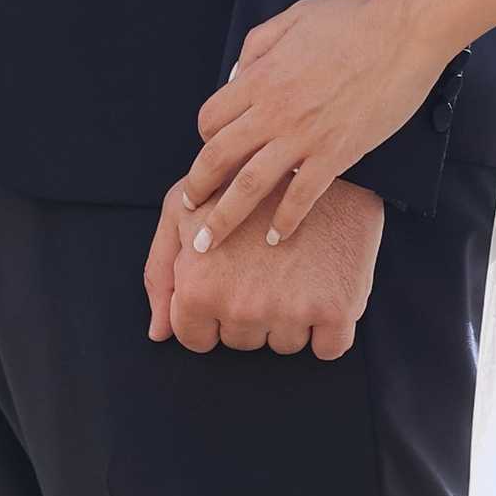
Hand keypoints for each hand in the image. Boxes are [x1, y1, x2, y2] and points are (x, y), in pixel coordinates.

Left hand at [143, 175, 383, 357]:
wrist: (320, 145)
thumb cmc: (241, 182)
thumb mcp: (183, 210)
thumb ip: (160, 270)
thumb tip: (158, 332)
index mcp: (199, 286)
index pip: (195, 337)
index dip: (210, 310)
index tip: (229, 281)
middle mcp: (241, 306)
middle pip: (241, 342)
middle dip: (250, 309)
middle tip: (266, 265)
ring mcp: (291, 311)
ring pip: (285, 346)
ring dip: (290, 317)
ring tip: (295, 267)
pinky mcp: (338, 308)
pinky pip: (330, 349)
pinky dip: (329, 331)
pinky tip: (325, 289)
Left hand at [182, 0, 438, 247]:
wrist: (403, 32)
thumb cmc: (354, 19)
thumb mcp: (293, 16)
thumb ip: (258, 44)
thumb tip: (238, 75)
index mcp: (261, 76)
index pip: (211, 118)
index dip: (206, 138)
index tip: (212, 152)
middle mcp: (273, 110)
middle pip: (217, 158)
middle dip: (196, 189)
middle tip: (189, 208)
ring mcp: (303, 135)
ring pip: (248, 186)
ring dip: (225, 218)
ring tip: (211, 241)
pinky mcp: (336, 153)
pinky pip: (300, 197)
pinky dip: (284, 222)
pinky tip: (276, 237)